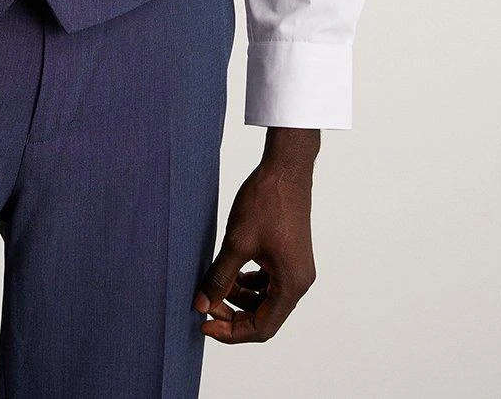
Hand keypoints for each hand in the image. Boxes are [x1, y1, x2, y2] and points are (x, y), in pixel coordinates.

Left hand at [193, 127, 319, 341]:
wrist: (285, 167)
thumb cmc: (267, 202)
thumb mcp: (237, 243)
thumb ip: (219, 278)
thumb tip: (201, 305)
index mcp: (291, 285)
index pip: (261, 328)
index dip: (230, 332)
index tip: (204, 325)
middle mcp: (299, 281)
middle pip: (264, 316)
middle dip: (233, 314)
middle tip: (206, 304)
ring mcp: (296, 267)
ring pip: (265, 299)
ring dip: (239, 298)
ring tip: (215, 285)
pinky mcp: (290, 255)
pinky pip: (268, 282)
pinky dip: (248, 283)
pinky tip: (232, 271)